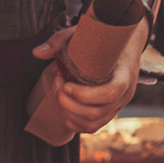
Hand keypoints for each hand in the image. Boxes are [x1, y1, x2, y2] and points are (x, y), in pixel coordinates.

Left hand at [26, 13, 150, 144]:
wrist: (126, 45)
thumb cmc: (105, 40)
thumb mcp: (86, 34)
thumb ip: (60, 41)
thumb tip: (37, 53)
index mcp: (125, 74)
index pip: (110, 93)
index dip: (84, 94)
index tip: (66, 83)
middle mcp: (125, 94)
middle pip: (96, 112)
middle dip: (69, 103)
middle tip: (58, 84)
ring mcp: (118, 106)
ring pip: (93, 124)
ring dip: (69, 113)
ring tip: (60, 93)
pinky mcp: (110, 112)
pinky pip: (93, 127)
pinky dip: (75, 123)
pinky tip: (65, 108)